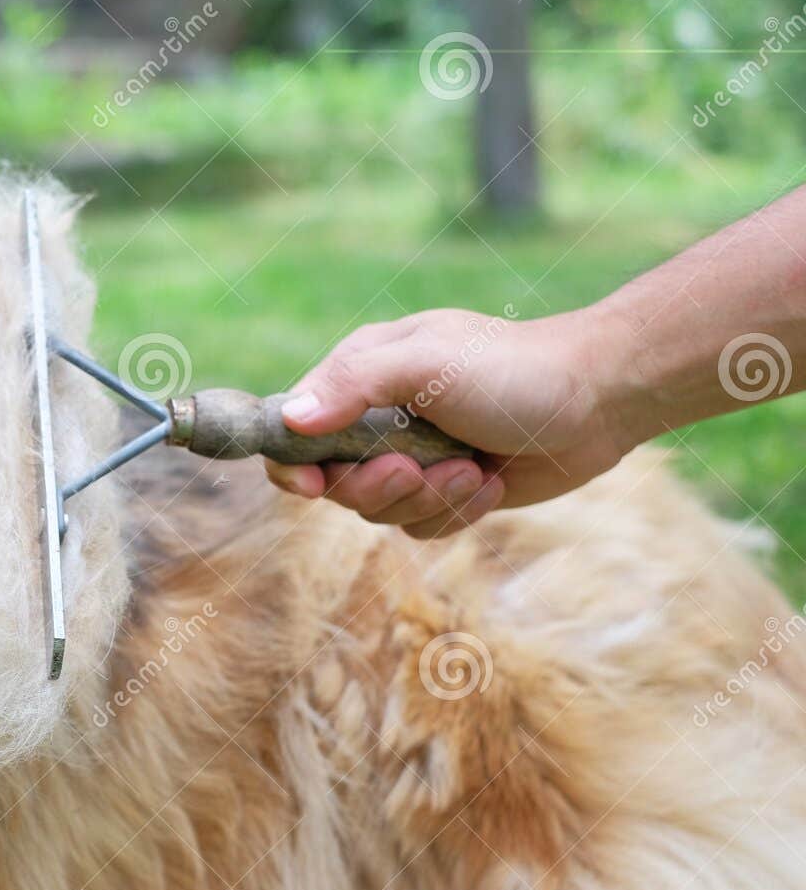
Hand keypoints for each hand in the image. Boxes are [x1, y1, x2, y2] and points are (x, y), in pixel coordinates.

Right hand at [266, 307, 634, 537]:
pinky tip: (491, 480)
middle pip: (335, 483)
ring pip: (379, 511)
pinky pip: (423, 526)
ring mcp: (413, 457)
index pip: (294, 427)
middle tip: (417, 469)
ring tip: (472, 469)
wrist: (599, 399)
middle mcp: (379, 419)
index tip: (314, 484)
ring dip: (427, 500)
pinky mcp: (448, 491)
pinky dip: (458, 512)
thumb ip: (356, 384)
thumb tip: (291, 419)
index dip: (292, 462)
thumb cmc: (514, 367)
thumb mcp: (429, 362)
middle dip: (377, 486)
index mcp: (362, 375)